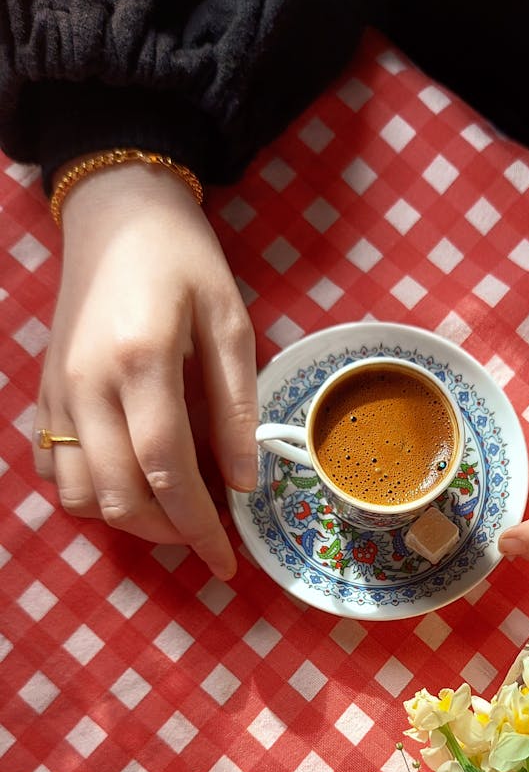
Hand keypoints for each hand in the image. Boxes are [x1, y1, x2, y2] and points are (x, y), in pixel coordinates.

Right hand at [34, 161, 256, 578]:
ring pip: (78, 494)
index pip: (168, 470)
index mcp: (140, 363)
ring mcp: (57, 393)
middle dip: (166, 532)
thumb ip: (236, 405)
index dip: (199, 524)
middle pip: (118, 495)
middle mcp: (88, 386)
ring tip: (168, 510)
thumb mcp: (229, 320)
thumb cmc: (182, 260)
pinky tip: (125, 480)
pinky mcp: (43, 393)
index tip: (227, 558)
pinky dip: (87, 493)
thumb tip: (242, 482)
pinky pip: (53, 468)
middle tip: (204, 534)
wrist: (114, 213)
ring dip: (125, 518)